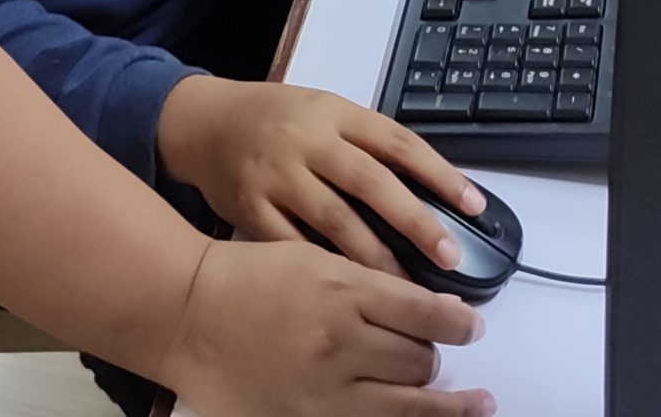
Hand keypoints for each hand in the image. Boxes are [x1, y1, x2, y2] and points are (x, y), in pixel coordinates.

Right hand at [156, 235, 491, 416]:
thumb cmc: (244, 278)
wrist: (187, 312)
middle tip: (439, 352)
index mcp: (345, 290)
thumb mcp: (313, 258)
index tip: (472, 326)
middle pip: (421, 359)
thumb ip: (368, 281)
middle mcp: (342, 341)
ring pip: (409, 402)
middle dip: (437, 356)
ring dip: (441, 400)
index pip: (426, 311)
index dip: (459, 322)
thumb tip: (425, 305)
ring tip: (473, 404)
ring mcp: (326, 389)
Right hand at [159, 78, 484, 273]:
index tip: (474, 207)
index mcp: (334, 113)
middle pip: (372, 182)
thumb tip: (433, 191)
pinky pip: (294, 246)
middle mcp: (307, 141)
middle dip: (416, 222)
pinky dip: (325, 272)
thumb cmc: (276, 122)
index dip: (440, 174)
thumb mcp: (325, 114)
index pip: (398, 141)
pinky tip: (350, 298)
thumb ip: (368, 146)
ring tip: (410, 295)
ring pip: (337, 222)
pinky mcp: (251, 209)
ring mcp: (277, 176)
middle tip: (450, 258)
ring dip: (378, 260)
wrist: (203, 125)